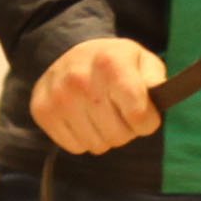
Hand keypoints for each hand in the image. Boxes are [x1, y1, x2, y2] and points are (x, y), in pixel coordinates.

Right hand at [30, 35, 167, 155]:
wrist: (68, 52)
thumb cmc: (113, 62)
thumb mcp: (142, 60)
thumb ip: (155, 79)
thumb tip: (159, 97)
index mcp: (110, 64)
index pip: (139, 116)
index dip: (148, 121)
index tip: (144, 114)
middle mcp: (80, 79)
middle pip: (119, 135)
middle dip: (126, 129)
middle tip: (120, 112)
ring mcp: (58, 97)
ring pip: (97, 145)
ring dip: (104, 136)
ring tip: (101, 114)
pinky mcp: (42, 112)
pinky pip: (75, 147)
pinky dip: (83, 139)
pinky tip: (83, 119)